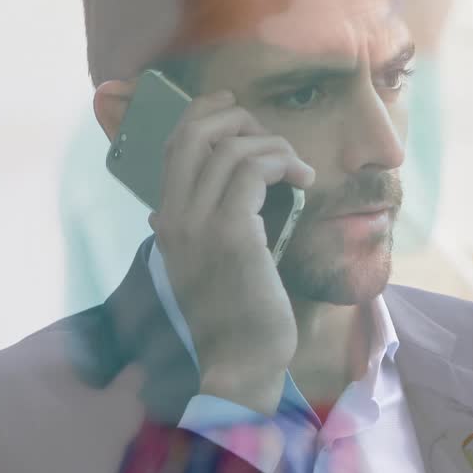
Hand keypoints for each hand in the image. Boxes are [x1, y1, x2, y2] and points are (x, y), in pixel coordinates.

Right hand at [152, 90, 314, 414]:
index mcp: (168, 222)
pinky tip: (304, 180)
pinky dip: (284, 162)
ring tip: (298, 169)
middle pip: (195, 133)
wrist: (242, 363)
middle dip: (240, 120)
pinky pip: (254, 169)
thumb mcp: (215, 265)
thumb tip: (205, 204)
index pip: (174, 145)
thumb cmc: (241, 316)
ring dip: (274, 146)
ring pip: (231, 147)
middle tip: (275, 140)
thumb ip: (209, 230)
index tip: (238, 109)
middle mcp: (173, 217)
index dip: (205, 114)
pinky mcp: (231, 233)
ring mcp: (198, 224)